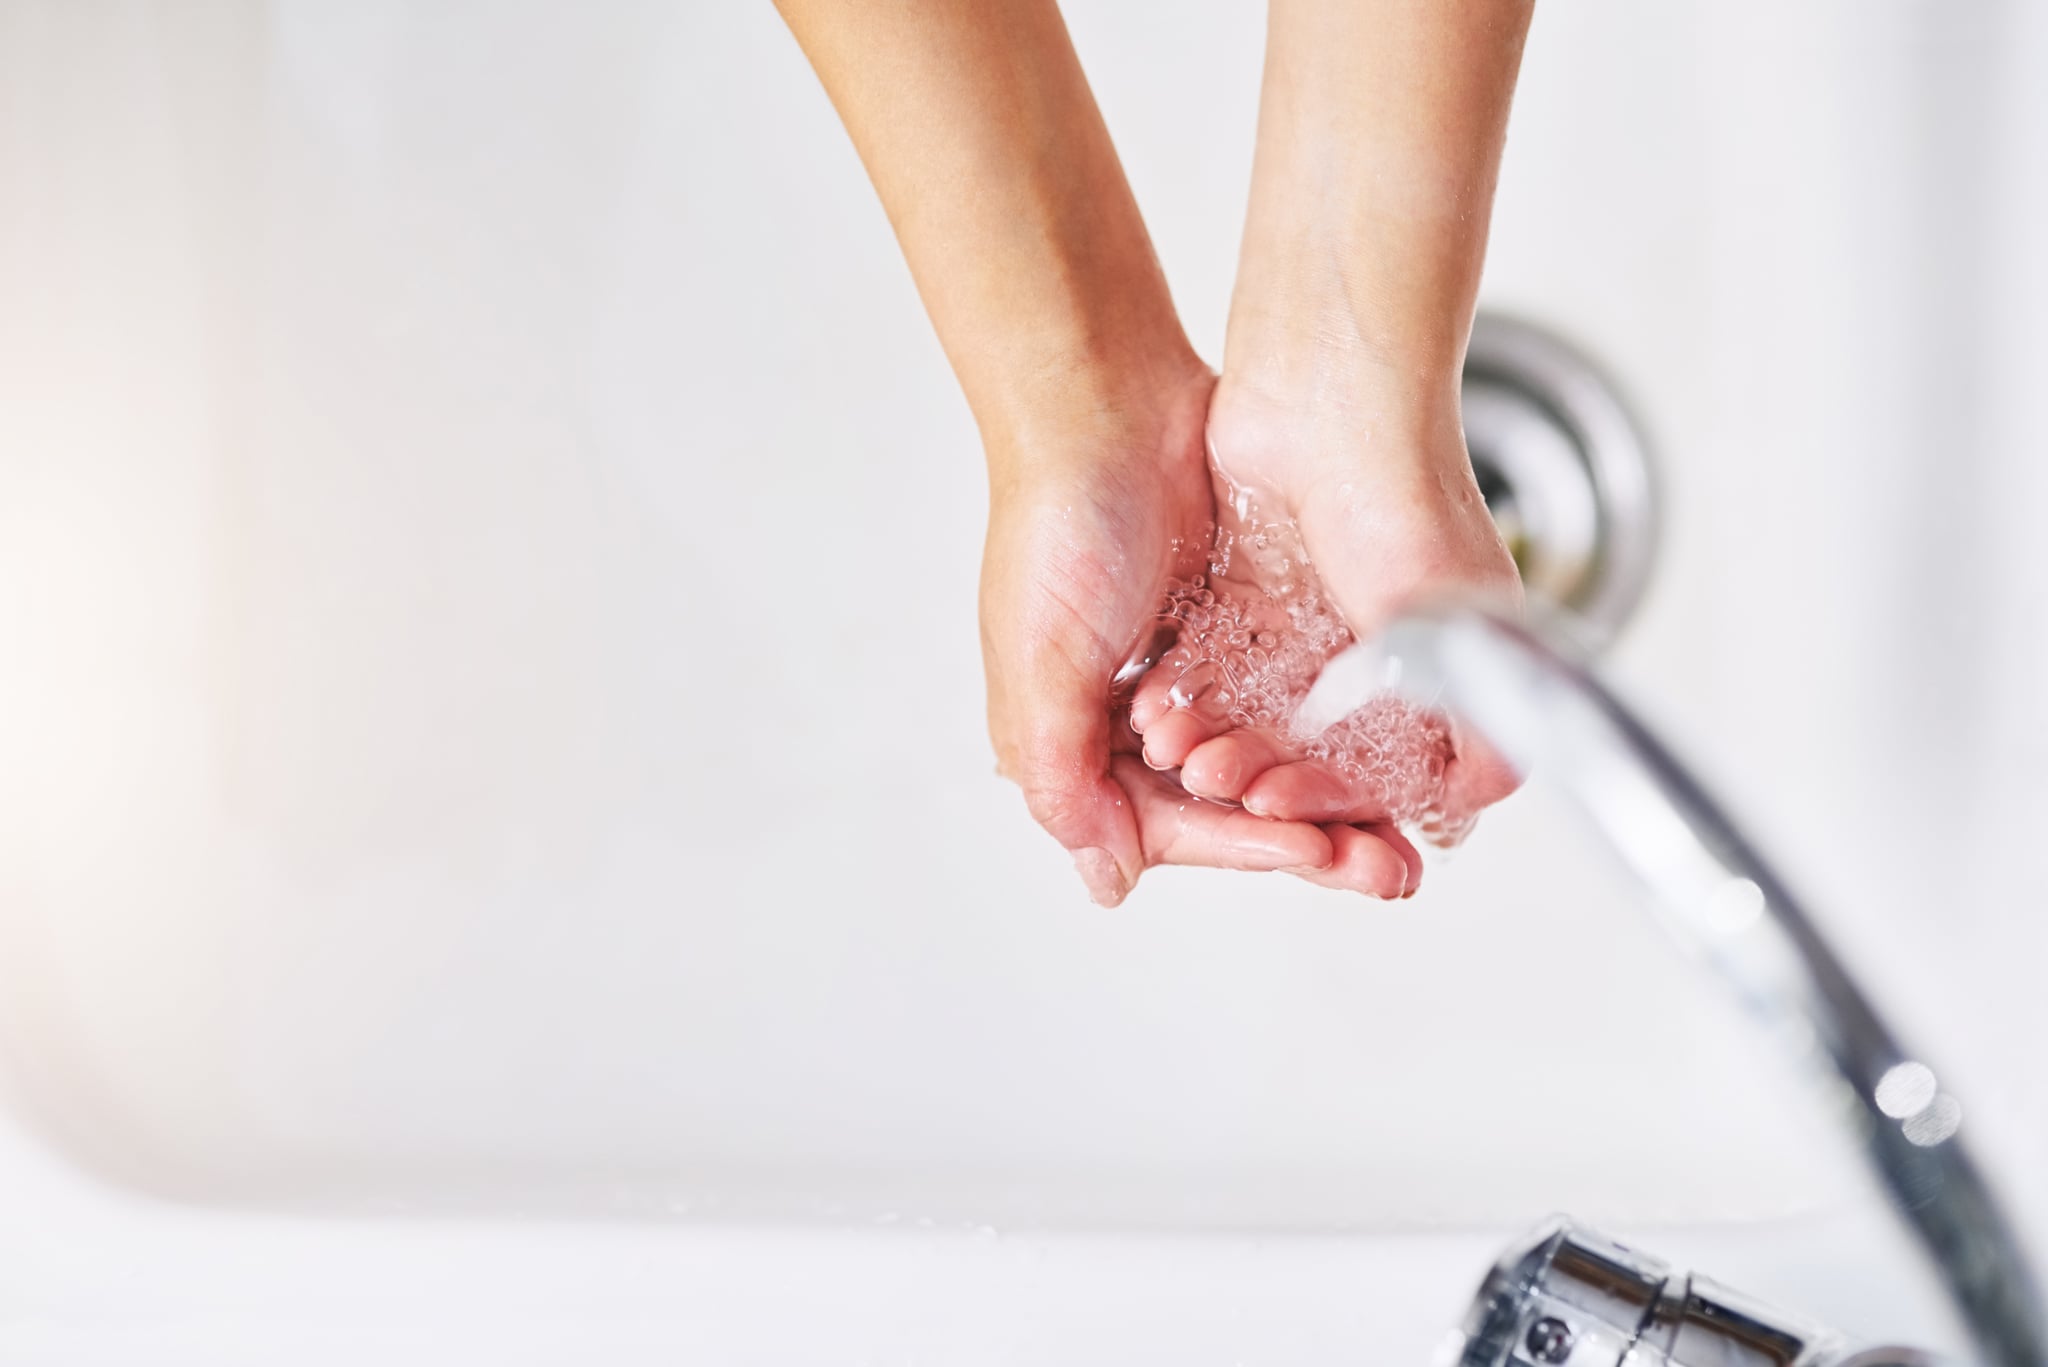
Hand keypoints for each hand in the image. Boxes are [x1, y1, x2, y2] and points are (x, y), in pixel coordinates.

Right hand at [980, 366, 1427, 904]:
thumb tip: (1103, 879)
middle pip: (1224, 806)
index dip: (1248, 846)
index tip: (1324, 857)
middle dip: (1301, 836)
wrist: (1108, 407)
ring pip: (1260, 760)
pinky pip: (1277, 699)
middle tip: (1383, 865)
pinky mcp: (1224, 628)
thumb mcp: (1039, 663)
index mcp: (1070, 739)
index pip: (1168, 825)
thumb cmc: (1056, 522)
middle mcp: (1122, 720)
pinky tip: (1363, 742)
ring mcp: (1178, 675)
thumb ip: (1062, 775)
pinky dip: (1313, 726)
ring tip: (1378, 813)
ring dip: (1313, 788)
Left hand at [1126, 367, 1523, 849]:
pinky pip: (1222, 666)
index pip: (1397, 772)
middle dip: (1274, 780)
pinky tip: (1162, 715)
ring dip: (1227, 744)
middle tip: (1227, 792)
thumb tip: (1477, 805)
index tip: (1301, 819)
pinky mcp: (1256, 591)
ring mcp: (1316, 620)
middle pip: (1323, 752)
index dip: (1347, 804)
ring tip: (1185, 758)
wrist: (1327, 384)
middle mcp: (1383, 647)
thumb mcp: (1458, 621)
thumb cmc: (1404, 489)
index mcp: (1449, 663)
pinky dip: (1196, 696)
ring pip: (1265, 714)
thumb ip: (1474, 718)